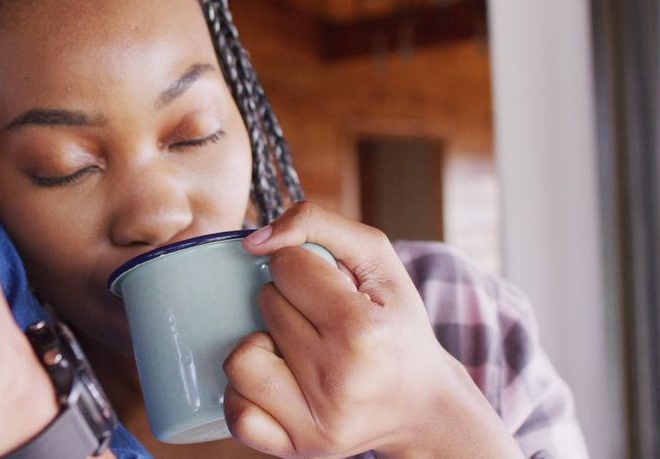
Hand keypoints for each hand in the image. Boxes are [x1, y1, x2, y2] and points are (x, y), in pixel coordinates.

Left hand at [223, 202, 520, 458]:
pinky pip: (236, 412)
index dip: (305, 267)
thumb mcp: (377, 259)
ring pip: (240, 359)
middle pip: (266, 305)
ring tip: (296, 350)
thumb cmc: (396, 325)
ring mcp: (315, 422)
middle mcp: (338, 381)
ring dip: (261, 345)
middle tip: (322, 320)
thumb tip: (252, 241)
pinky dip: (246, 393)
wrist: (423, 406)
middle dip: (289, 302)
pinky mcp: (297, 449)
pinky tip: (277, 382)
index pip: (287, 266)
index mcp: (363, 331)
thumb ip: (317, 223)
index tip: (332, 286)